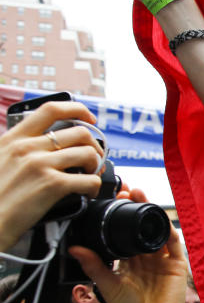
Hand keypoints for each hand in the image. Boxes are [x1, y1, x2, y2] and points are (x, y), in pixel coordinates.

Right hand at [0, 101, 102, 250]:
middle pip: (79, 133)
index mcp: (14, 139)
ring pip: (88, 153)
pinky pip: (89, 179)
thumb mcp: (0, 161)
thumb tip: (48, 145)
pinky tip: (87, 193)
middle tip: (94, 160)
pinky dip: (94, 187)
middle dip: (94, 146)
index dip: (77, 109)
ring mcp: (40, 164)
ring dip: (96, 166)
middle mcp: (27, 147)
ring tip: (89, 177)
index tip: (90, 119)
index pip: (50, 109)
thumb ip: (20, 150)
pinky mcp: (52, 184)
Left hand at [68, 188, 188, 302]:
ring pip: (156, 231)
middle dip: (136, 208)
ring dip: (151, 213)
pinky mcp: (177, 266)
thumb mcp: (107, 286)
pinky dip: (168, 231)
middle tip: (127, 191)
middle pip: (141, 228)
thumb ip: (95, 265)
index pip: (125, 234)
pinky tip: (159, 219)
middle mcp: (146, 259)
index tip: (113, 200)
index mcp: (129, 263)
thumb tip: (75, 248)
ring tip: (141, 196)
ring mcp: (163, 262)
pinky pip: (174, 244)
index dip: (120, 217)